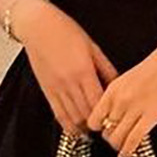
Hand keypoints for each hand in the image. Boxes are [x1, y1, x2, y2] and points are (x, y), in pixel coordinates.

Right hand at [17, 0, 119, 136]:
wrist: (37, 26)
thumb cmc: (65, 31)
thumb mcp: (93, 47)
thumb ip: (106, 68)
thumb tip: (118, 86)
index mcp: (83, 71)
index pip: (99, 102)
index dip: (108, 114)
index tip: (117, 117)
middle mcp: (69, 83)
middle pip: (87, 114)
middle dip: (98, 124)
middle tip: (108, 127)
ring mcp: (56, 88)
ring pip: (72, 118)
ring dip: (84, 128)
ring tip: (95, 130)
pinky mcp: (46, 91)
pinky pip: (58, 114)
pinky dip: (68, 125)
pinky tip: (77, 129)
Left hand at [86, 31, 156, 156]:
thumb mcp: (129, 78)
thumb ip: (119, 96)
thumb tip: (113, 114)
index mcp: (113, 89)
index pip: (93, 118)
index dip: (96, 129)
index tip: (102, 131)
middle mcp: (120, 100)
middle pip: (104, 131)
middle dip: (110, 138)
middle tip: (117, 140)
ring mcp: (135, 108)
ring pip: (117, 139)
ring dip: (119, 146)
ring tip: (124, 147)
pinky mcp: (151, 116)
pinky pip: (133, 140)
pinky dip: (127, 152)